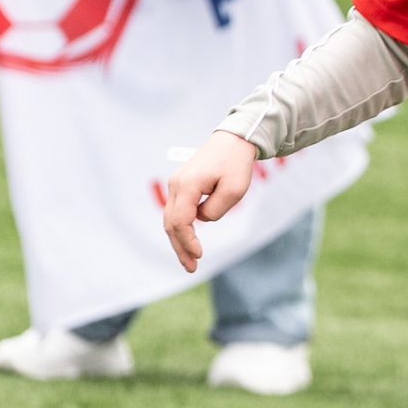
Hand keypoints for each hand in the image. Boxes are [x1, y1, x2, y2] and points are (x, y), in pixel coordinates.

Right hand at [163, 131, 259, 271]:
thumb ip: (216, 210)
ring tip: (189, 261)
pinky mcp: (182, 184)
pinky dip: (180, 229)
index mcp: (188, 185)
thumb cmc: (236, 163)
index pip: (180, 221)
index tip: (200, 255)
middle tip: (191, 268)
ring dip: (178, 241)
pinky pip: (176, 211)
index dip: (187, 242)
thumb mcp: (234, 190)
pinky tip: (189, 242)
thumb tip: (201, 220)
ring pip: (170, 219)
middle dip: (180, 248)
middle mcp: (176, 184)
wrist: (234, 139)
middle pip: (170, 223)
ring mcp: (177, 183)